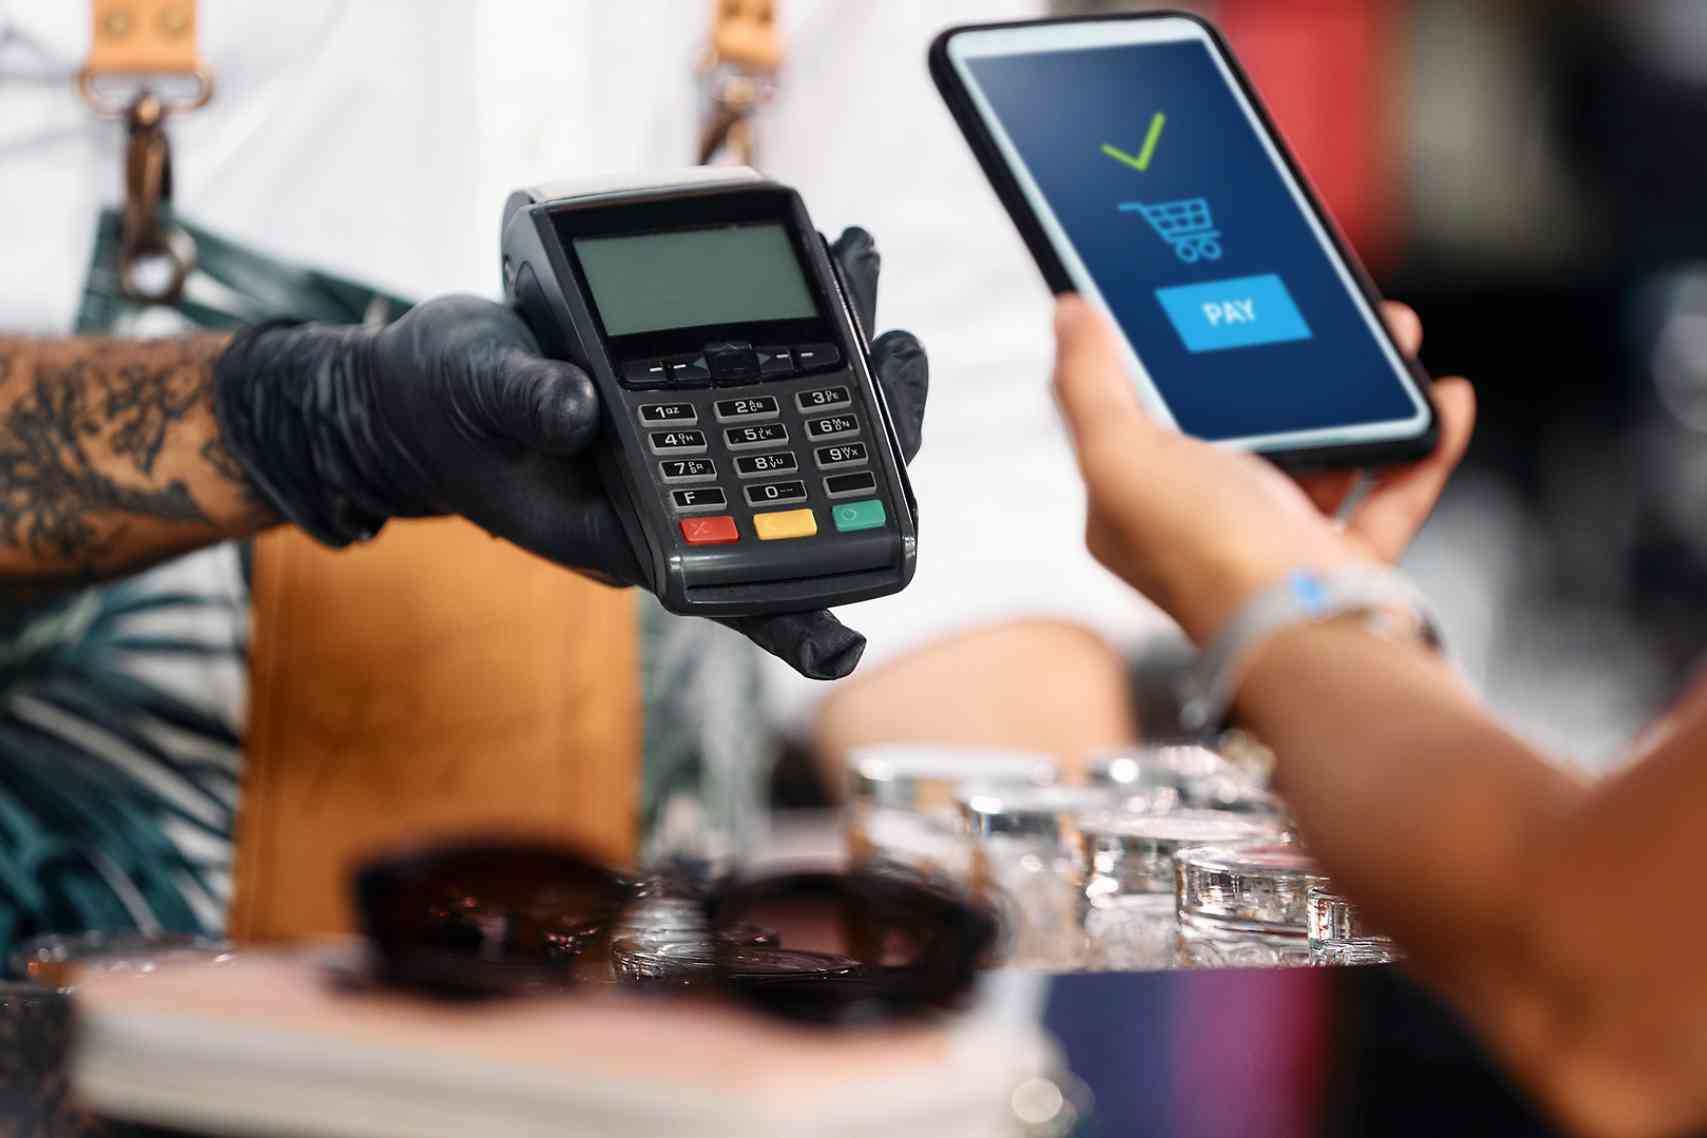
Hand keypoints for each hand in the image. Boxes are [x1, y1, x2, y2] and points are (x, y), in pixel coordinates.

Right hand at [213, 228, 927, 679]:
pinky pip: (768, 376)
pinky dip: (799, 324)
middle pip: (799, 499)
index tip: (848, 646)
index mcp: (633, 538)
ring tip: (865, 273)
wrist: (435, 384)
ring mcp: (697, 454)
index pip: (728, 593)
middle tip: (895, 349)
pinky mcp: (694, 403)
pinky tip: (821, 268)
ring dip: (842, 358)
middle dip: (861, 433)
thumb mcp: (472, 392)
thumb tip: (579, 406)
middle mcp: (684, 504)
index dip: (792, 622)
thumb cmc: (444, 407)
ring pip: (797, 428)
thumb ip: (522, 401)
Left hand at [1051, 295, 1474, 642]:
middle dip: (1293, 362)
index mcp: (1135, 506)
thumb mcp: (1118, 454)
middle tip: (1329, 310)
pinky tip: (1442, 402)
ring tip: (1399, 337)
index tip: (1214, 298)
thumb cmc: (1207, 554)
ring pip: (1325, 451)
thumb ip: (1088, 380)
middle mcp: (1202, 526)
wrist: (1307, 634)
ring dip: (1367, 392)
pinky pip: (1390, 494)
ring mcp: (1275, 544)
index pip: (1144, 416)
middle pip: (1247, 423)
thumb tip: (1069, 312)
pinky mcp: (1341, 563)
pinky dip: (1420, 448)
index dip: (1176, 356)